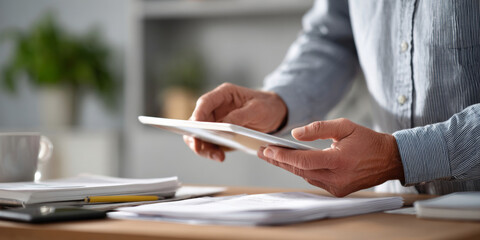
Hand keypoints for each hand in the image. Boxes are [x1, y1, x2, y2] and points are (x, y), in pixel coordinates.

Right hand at [184, 83, 286, 161]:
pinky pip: (210, 144)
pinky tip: (220, 157)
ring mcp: (217, 122)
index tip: (195, 126)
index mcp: (223, 95)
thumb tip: (222, 126)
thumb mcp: (257, 109)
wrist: (275, 114)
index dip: (197, 114)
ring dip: (204, 147)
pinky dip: (212, 152)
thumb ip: (239, 116)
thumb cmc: (266, 106)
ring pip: (200, 135)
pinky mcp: (220, 135)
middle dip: (196, 135)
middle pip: (197, 121)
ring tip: (217, 156)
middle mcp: (216, 108)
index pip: (205, 102)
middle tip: (200, 147)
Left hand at [257, 118, 404, 196]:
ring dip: (288, 166)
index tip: (266, 149)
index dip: (282, 155)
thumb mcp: (344, 126)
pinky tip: (291, 163)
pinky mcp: (338, 191)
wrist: (389, 159)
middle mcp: (336, 178)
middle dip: (278, 160)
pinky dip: (302, 171)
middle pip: (299, 170)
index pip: (303, 160)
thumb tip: (295, 133)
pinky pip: (314, 181)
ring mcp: (337, 187)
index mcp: (338, 161)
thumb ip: (318, 129)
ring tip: (272, 155)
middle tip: (262, 152)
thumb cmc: (367, 140)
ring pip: (305, 177)